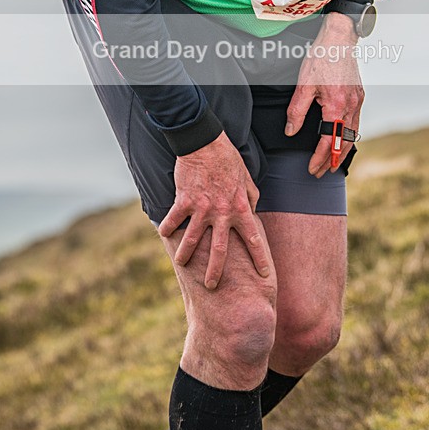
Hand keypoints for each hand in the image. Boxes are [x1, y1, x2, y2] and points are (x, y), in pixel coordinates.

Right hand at [159, 132, 270, 289]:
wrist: (205, 143)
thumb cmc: (228, 159)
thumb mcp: (247, 178)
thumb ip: (250, 197)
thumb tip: (253, 210)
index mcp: (240, 208)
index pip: (253, 238)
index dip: (259, 258)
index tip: (264, 275)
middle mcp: (222, 212)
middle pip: (221, 250)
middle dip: (216, 271)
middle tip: (212, 286)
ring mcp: (202, 208)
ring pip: (194, 239)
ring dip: (186, 254)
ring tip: (181, 263)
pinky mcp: (184, 200)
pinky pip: (174, 219)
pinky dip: (167, 228)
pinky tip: (164, 235)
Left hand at [285, 12, 364, 177]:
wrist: (339, 38)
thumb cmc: (321, 58)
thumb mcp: (303, 84)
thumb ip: (297, 111)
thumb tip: (291, 131)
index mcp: (337, 106)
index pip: (328, 141)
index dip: (320, 158)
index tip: (312, 169)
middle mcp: (351, 106)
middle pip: (345, 143)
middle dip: (333, 161)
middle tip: (321, 173)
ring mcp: (358, 101)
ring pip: (353, 134)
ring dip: (342, 150)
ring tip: (332, 162)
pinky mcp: (359, 95)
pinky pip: (356, 122)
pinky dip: (349, 136)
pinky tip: (342, 139)